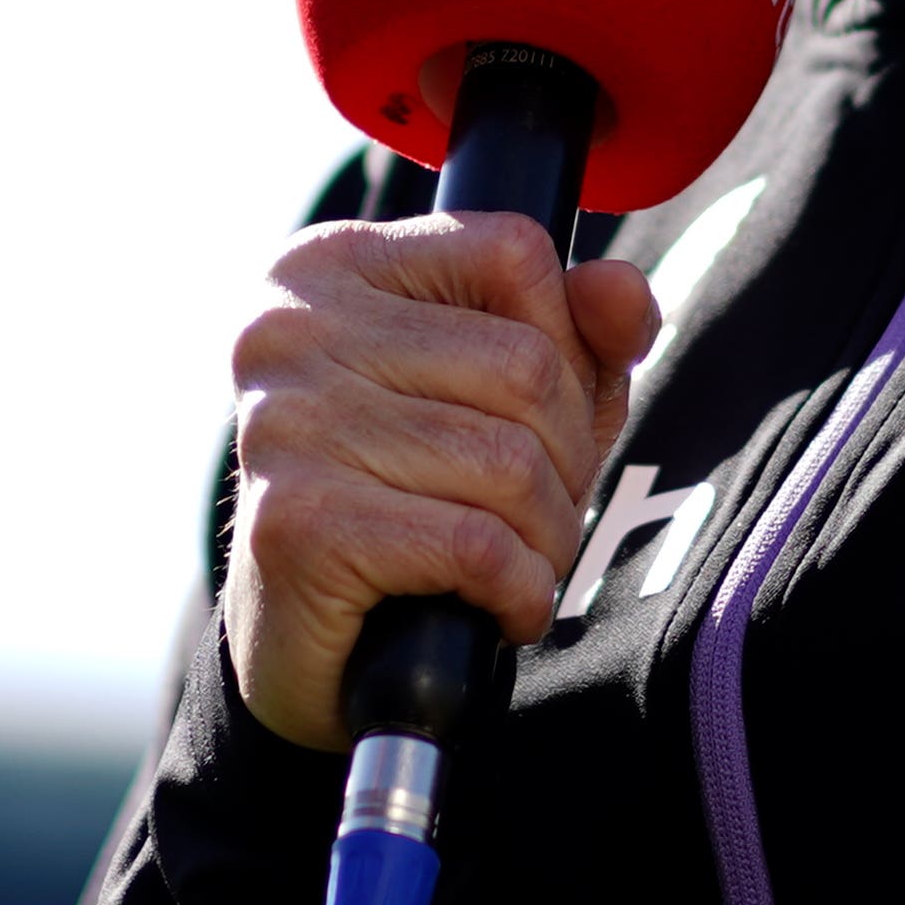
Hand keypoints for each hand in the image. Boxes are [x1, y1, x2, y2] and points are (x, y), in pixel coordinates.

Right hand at [220, 212, 667, 752]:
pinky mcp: (297, 522)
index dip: (567, 346)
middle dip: (567, 459)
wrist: (303, 650)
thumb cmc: (411, 501)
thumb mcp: (509, 402)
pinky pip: (476, 544)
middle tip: (540, 515)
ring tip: (520, 565)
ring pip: (508, 462)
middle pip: (524, 365)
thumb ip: (576, 334)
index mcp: (332, 266)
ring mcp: (285, 422)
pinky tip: (500, 608)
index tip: (542, 421)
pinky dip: (520, 590)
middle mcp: (291, 328)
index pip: (510, 253)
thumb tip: (618, 288)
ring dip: (548, 536)